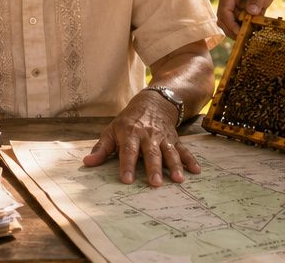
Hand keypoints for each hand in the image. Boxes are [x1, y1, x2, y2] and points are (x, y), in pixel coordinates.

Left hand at [82, 90, 199, 186]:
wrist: (153, 102)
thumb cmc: (129, 121)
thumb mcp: (112, 130)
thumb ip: (101, 149)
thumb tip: (87, 163)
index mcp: (130, 134)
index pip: (128, 152)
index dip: (126, 166)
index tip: (126, 180)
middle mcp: (148, 136)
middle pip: (151, 153)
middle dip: (153, 168)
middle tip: (155, 183)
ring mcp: (163, 137)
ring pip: (169, 152)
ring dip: (174, 166)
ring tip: (178, 180)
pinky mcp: (174, 139)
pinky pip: (183, 150)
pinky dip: (190, 160)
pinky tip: (196, 171)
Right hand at [216, 0, 280, 37]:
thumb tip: (251, 12)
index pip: (224, 11)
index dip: (230, 24)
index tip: (240, 33)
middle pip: (224, 20)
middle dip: (232, 30)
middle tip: (245, 39)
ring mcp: (234, 5)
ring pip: (230, 24)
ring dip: (239, 30)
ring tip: (251, 36)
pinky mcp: (242, 10)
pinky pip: (241, 23)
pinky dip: (246, 28)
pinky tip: (254, 32)